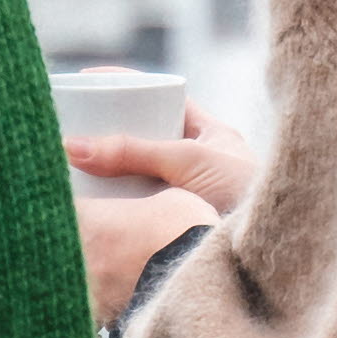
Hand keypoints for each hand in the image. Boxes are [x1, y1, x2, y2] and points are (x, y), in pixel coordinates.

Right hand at [70, 104, 262, 330]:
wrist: (272, 255)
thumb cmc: (244, 196)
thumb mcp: (188, 162)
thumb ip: (133, 152)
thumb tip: (73, 145)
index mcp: (210, 134)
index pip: (160, 98)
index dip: (125, 87)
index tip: (86, 82)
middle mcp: (198, 163)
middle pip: (141, 139)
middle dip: (106, 135)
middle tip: (65, 130)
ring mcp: (187, 197)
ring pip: (136, 178)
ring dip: (105, 176)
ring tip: (63, 167)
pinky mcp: (176, 230)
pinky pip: (138, 213)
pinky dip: (114, 211)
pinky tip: (87, 210)